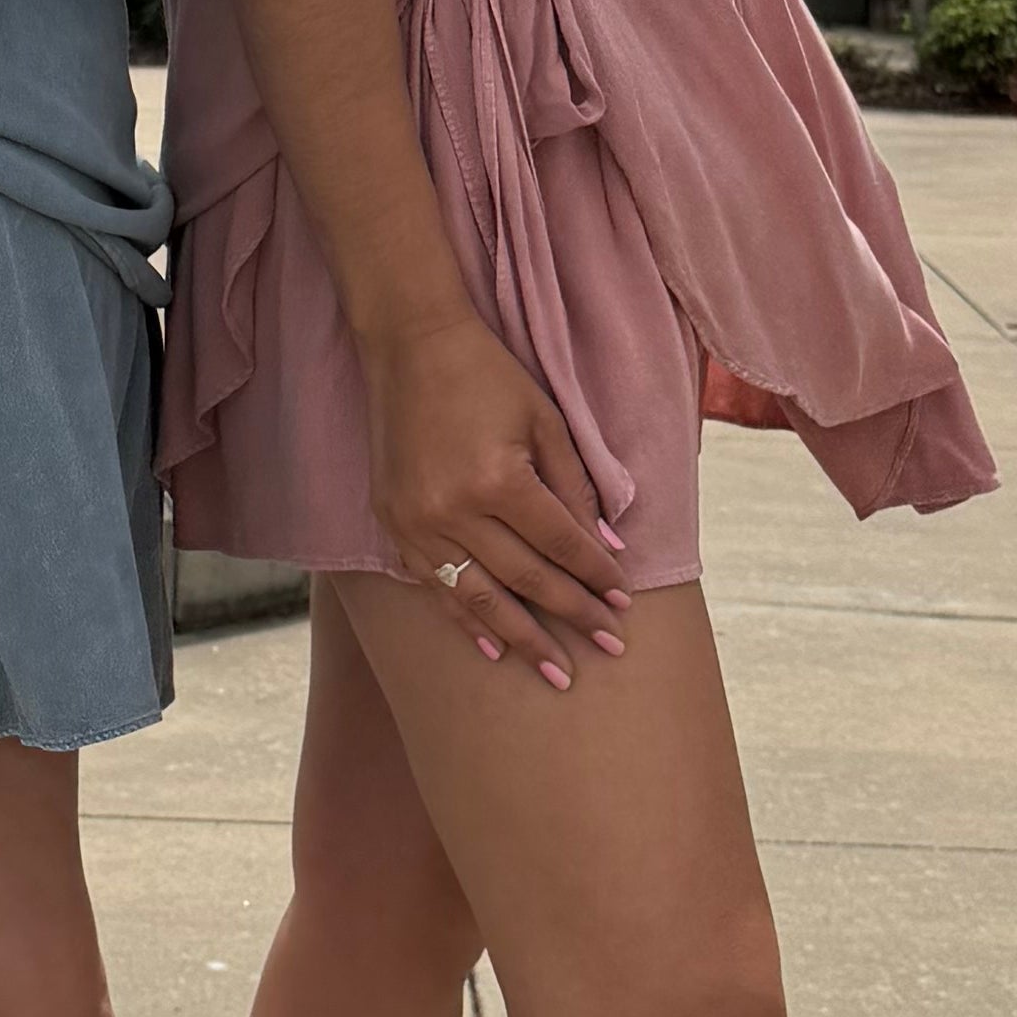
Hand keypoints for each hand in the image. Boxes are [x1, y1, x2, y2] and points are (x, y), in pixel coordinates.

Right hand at [362, 306, 629, 687]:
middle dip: (571, 616)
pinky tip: (492, 646)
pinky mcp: (392, 523)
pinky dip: (465, 619)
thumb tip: (609, 547)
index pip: (561, 545)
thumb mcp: (546, 420)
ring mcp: (416, 521)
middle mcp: (454, 510)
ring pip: (477, 597)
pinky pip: (434, 585)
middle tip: (608, 648)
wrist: (410, 344)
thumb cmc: (487, 374)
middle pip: (525, 580)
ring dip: (521, 639)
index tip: (623, 604)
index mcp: (499, 480)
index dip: (596, 577)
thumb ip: (578, 487)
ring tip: (555, 672)